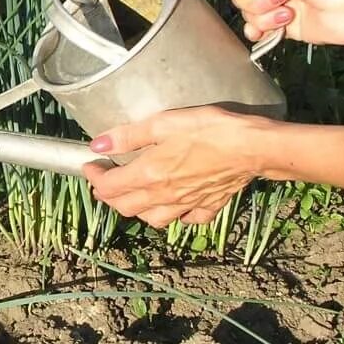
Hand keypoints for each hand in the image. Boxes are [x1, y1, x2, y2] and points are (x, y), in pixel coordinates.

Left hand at [82, 107, 269, 228]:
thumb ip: (128, 136)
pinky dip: (177, 216)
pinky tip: (176, 205)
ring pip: (152, 220)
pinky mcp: (208, 207)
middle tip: (106, 181)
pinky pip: (186, 220)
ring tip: (134, 194)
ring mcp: (186, 205)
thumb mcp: (164, 123)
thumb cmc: (210, 129)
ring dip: (137, 210)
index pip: (109, 186)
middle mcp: (164, 196)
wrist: (253, 147)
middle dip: (109, 196)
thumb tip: (97, 145)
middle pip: (125, 208)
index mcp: (149, 175)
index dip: (94, 177)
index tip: (90, 165)